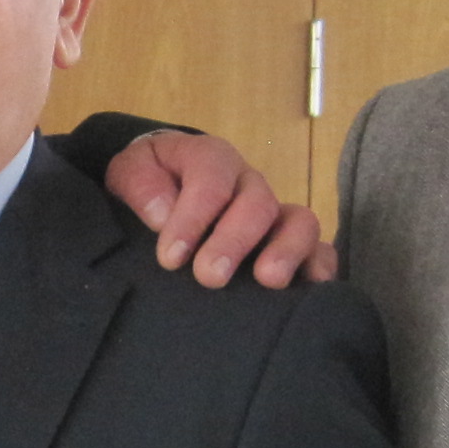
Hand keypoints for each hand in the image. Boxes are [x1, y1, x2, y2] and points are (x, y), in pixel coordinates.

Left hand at [105, 131, 334, 289]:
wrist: (161, 187)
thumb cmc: (148, 183)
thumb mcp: (129, 173)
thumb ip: (140, 185)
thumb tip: (161, 214)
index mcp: (211, 160)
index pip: (211, 179)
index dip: (193, 218)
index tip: (169, 258)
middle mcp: (248, 184)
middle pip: (257, 204)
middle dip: (233, 241)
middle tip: (209, 276)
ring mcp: (274, 215)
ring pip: (299, 221)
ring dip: (286, 251)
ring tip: (267, 280)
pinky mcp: (290, 244)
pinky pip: (320, 249)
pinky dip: (320, 266)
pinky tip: (311, 287)